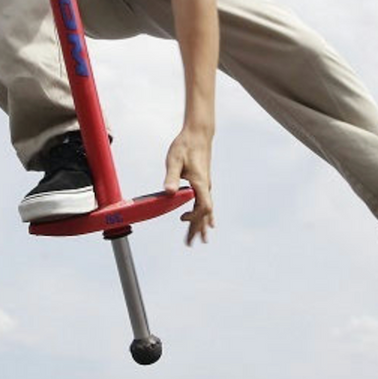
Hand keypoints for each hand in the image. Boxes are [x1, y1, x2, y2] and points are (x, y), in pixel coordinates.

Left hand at [163, 128, 213, 244]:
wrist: (198, 134)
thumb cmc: (185, 145)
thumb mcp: (174, 160)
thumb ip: (171, 177)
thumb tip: (168, 192)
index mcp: (200, 183)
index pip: (203, 207)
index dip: (195, 216)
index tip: (182, 219)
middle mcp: (205, 187)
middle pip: (204, 213)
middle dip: (197, 229)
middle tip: (191, 244)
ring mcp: (205, 186)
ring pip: (206, 210)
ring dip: (202, 224)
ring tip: (202, 239)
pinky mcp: (203, 183)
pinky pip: (205, 204)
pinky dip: (205, 215)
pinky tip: (209, 223)